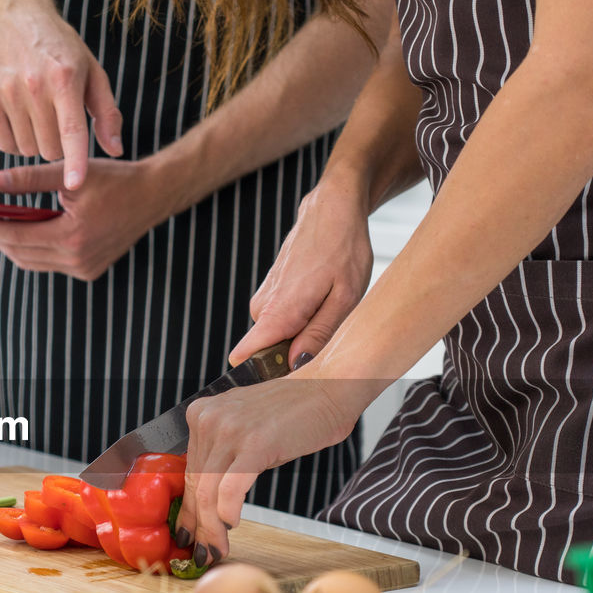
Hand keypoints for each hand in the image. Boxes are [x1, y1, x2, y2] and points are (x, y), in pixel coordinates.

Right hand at [0, 2, 124, 188]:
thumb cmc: (61, 52)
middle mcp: (34, 86)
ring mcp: (8, 92)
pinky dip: (16, 141)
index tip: (75, 184)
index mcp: (65, 79)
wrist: (15, 21)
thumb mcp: (93, 73)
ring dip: (37, 143)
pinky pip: (5, 144)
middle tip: (58, 121)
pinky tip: (22, 119)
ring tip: (39, 115)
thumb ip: (107, 114)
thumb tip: (115, 150)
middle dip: (58, 146)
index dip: (75, 160)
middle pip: (50, 150)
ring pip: (28, 150)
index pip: (71, 130)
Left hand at [0, 158, 165, 280]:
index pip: (13, 235)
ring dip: (10, 244)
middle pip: (19, 252)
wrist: (152, 196)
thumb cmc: (114, 179)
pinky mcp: (89, 270)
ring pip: (32, 261)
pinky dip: (32, 249)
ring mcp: (83, 269)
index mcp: (71, 236)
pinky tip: (24, 231)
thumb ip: (30, 178)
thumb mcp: (70, 173)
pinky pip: (49, 263)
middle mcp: (76, 259)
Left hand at [174, 372, 360, 565]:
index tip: (189, 533)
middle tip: (204, 551)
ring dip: (212, 528)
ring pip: (208, 492)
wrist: (329, 388)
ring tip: (218, 548)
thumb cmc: (294, 412)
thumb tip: (210, 499)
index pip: (189, 472)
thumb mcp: (245, 428)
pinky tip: (233, 524)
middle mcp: (209, 419)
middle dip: (199, 525)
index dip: (189, 509)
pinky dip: (228, 512)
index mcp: (202, 414)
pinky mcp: (254, 443)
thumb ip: (224, 455)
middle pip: (196, 484)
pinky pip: (230, 489)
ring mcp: (229, 430)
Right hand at [228, 180, 373, 366]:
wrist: (331, 211)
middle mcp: (264, 307)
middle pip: (268, 352)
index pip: (246, 354)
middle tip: (328, 338)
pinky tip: (320, 303)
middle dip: (294, 354)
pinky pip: (278, 323)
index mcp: (280, 311)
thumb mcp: (345, 297)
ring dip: (300, 335)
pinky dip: (299, 321)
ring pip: (276, 337)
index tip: (285, 381)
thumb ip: (319, 334)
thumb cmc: (343, 249)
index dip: (263, 373)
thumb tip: (295, 363)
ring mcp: (263, 299)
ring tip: (327, 312)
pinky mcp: (268, 294)